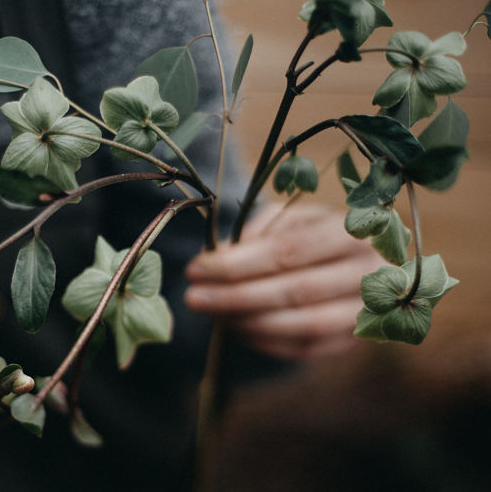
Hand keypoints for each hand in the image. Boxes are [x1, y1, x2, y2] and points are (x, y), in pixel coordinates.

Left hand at [184, 203, 384, 359]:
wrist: (371, 259)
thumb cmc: (320, 232)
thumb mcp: (293, 218)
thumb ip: (258, 232)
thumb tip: (217, 256)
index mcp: (352, 231)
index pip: (287, 252)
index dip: (238, 264)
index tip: (196, 268)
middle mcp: (369, 272)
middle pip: (295, 291)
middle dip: (235, 297)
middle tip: (193, 298)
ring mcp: (368, 310)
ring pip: (303, 325)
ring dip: (249, 322)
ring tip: (212, 313)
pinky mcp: (357, 339)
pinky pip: (307, 348)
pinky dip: (266, 341)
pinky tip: (236, 327)